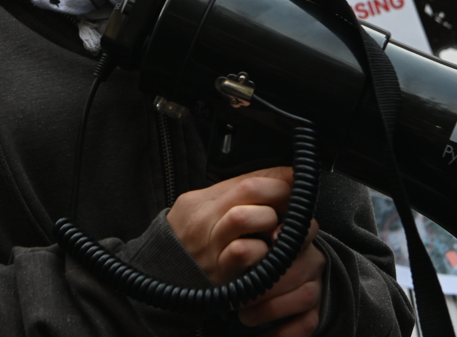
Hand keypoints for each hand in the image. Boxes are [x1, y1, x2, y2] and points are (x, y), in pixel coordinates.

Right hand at [166, 166, 291, 284]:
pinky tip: (265, 256)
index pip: (247, 177)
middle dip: (279, 196)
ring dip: (269, 222)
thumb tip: (284, 178)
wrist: (161, 279)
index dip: (278, 179)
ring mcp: (210, 246)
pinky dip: (261, 252)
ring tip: (275, 232)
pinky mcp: (218, 273)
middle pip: (248, 190)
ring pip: (244, 216)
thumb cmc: (192, 245)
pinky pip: (243, 252)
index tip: (294, 183)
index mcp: (203, 201)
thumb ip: (238, 197)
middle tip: (292, 208)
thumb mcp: (206, 212)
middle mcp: (204, 219)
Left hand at [238, 219, 325, 335]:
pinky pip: (307, 323)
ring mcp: (315, 285)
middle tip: (238, 294)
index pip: (305, 229)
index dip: (290, 233)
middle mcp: (311, 260)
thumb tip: (242, 234)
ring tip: (245, 316)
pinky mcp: (315, 311)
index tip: (271, 236)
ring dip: (272, 308)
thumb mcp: (247, 241)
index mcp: (296, 237)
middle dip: (266, 285)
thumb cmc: (245, 258)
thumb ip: (249, 234)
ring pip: (306, 296)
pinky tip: (262, 336)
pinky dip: (284, 333)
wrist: (251, 285)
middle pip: (298, 269)